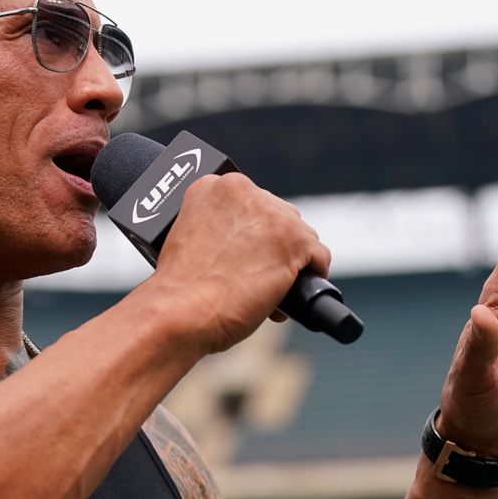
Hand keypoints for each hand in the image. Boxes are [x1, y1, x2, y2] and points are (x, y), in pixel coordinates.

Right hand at [150, 173, 330, 353]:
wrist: (179, 312)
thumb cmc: (178, 289)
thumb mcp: (189, 238)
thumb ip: (217, 228)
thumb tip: (247, 245)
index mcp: (211, 186)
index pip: (251, 203)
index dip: (252, 233)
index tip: (245, 254)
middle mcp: (242, 191)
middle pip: (279, 216)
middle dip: (273, 246)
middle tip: (254, 275)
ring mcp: (271, 214)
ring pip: (301, 236)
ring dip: (291, 262)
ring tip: (267, 290)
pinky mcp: (293, 240)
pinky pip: (318, 256)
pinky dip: (311, 276)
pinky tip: (290, 293)